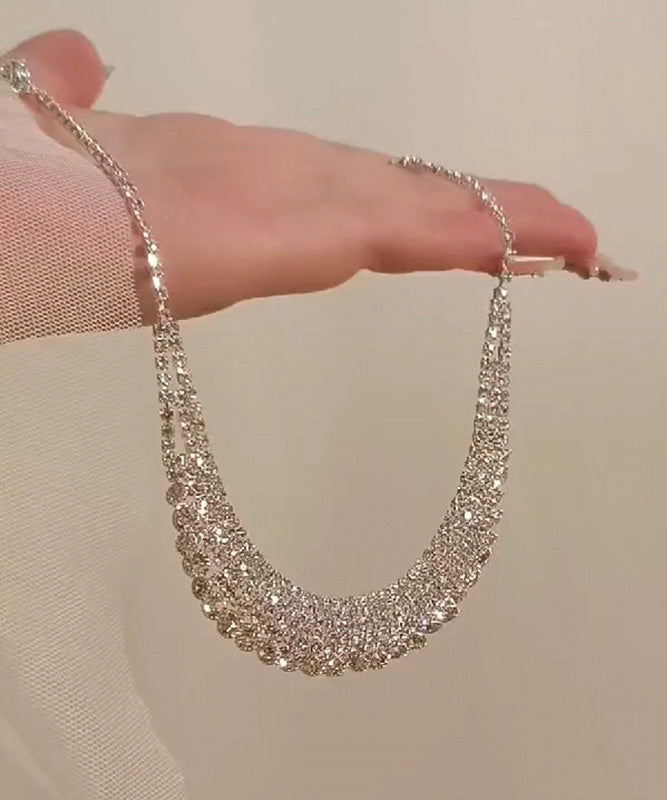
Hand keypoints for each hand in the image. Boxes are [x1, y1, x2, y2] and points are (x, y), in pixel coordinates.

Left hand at [5, 31, 635, 322]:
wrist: (16, 221)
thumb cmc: (34, 191)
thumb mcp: (61, 120)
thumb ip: (76, 89)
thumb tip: (83, 55)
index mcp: (236, 176)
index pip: (348, 184)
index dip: (417, 198)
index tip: (474, 214)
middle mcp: (284, 198)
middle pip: (406, 202)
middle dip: (488, 219)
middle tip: (567, 240)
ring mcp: (301, 223)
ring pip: (421, 217)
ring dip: (500, 227)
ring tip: (576, 245)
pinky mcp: (309, 242)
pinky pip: (409, 234)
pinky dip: (476, 238)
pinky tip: (538, 246)